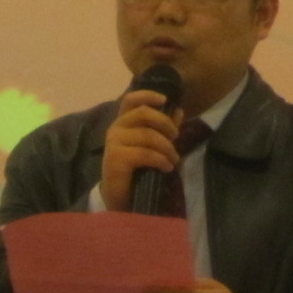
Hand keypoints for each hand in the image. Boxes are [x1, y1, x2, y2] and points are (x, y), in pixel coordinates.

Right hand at [100, 90, 178, 211]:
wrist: (119, 197)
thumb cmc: (136, 168)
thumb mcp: (152, 145)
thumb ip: (163, 128)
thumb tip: (179, 110)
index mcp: (123, 122)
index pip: (130, 100)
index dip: (147, 95)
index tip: (165, 99)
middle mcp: (116, 128)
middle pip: (143, 113)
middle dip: (165, 123)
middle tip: (176, 137)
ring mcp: (114, 142)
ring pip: (148, 135)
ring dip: (167, 147)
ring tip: (174, 159)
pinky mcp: (116, 158)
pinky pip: (145, 153)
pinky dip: (160, 160)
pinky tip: (167, 167)